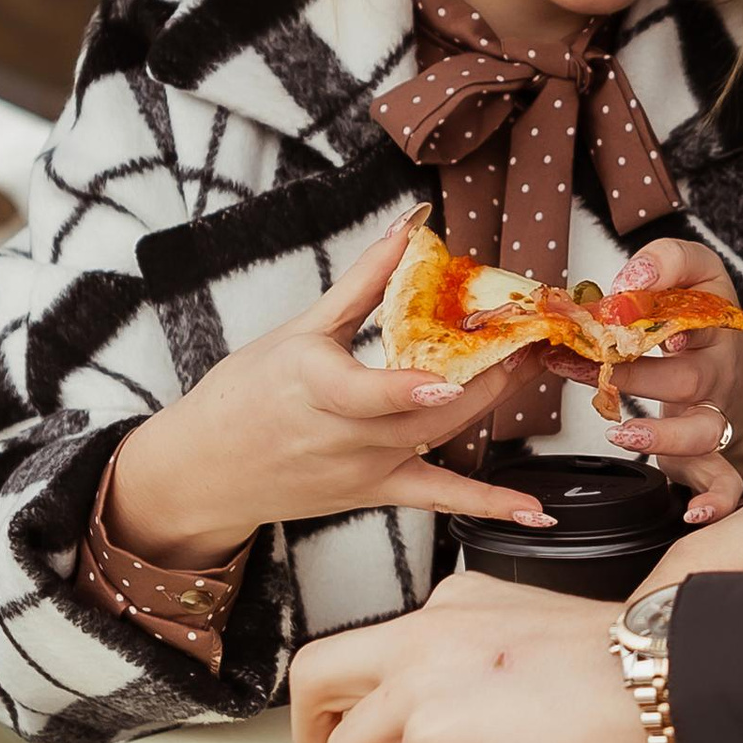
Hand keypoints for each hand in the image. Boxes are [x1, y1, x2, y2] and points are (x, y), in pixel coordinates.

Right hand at [107, 219, 552, 563]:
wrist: (206, 469)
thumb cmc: (246, 393)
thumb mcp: (298, 329)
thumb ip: (363, 283)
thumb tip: (408, 229)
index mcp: (313, 385)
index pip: (363, 393)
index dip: (406, 388)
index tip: (445, 378)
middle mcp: (342, 435)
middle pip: (426, 410)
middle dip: (487, 373)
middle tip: (530, 336)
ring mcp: (363, 470)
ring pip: (440, 439)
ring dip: (493, 405)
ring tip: (535, 369)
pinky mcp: (375, 493)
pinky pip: (439, 501)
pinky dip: (490, 507)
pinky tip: (537, 514)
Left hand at [291, 574, 650, 742]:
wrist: (660, 679)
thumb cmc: (619, 669)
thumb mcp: (528, 635)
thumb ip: (473, 662)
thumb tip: (443, 727)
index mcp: (448, 604)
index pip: (364, 648)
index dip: (349, 702)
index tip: (356, 736)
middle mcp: (421, 632)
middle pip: (314, 679)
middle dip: (315, 738)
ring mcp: (419, 683)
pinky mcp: (433, 738)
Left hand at [603, 236, 742, 527]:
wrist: (739, 367)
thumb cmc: (700, 321)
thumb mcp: (691, 274)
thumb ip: (661, 264)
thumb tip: (627, 283)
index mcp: (710, 319)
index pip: (695, 296)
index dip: (662, 292)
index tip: (623, 295)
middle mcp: (716, 368)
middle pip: (686, 375)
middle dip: (633, 372)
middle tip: (588, 365)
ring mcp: (715, 411)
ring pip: (703, 429)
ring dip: (663, 435)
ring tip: (623, 433)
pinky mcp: (710, 451)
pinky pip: (726, 481)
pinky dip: (716, 500)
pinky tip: (694, 512)